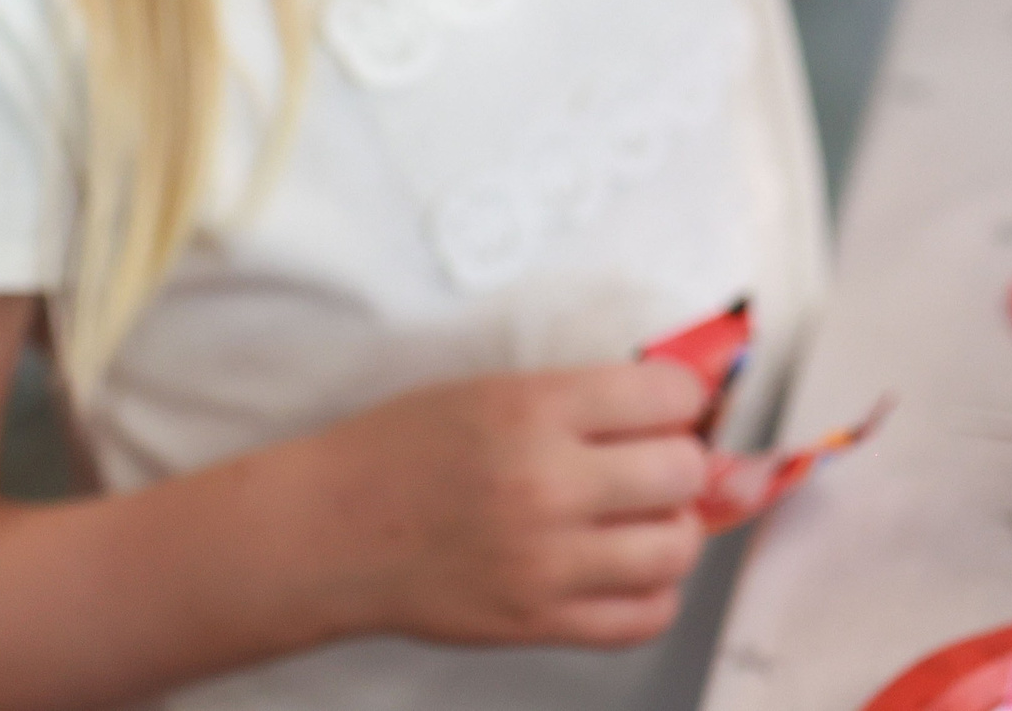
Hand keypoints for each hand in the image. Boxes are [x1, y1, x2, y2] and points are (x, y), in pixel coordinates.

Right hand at [321, 362, 712, 649]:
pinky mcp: (537, 621)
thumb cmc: (399, 452)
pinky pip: (643, 618)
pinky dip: (652, 593)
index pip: (666, 394)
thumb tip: (668, 408)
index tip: (671, 405)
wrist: (328, 531)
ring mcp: (545, 561)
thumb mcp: (489, 390)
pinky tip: (626, 569)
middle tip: (656, 461)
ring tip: (645, 519)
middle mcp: (546, 484)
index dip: (681, 397)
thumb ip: (577, 400)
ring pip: (676, 548)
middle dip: (680, 461)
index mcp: (533, 409)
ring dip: (673, 529)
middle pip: (683, 470)